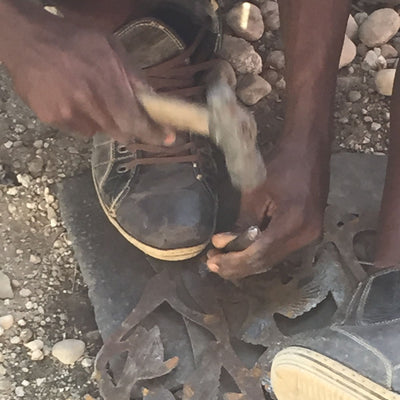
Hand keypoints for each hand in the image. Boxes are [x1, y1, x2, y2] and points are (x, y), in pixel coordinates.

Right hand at [4, 12, 173, 144]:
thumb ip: (135, 79)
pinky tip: (74, 99)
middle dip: (129, 127)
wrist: (27, 40)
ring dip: (104, 121)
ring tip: (92, 97)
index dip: (154, 135)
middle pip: (121, 134)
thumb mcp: (112, 50)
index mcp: (107, 86)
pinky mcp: (53, 120)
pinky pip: (79, 129)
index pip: (137, 122)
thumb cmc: (75, 40)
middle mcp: (89, 105)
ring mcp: (69, 115)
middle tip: (127, 113)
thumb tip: (154, 103)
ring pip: (99, 132)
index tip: (167, 139)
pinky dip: (84, 119)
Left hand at [207, 146, 327, 279]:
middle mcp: (305, 235)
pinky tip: (241, 251)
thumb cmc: (282, 163)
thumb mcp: (256, 190)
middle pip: (266, 261)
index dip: (233, 260)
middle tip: (212, 264)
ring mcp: (310, 235)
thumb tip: (223, 244)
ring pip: (273, 259)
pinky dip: (259, 253)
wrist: (310, 148)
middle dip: (237, 265)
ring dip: (246, 261)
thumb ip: (241, 221)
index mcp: (293, 222)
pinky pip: (279, 249)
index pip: (259, 253)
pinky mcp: (308, 232)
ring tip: (222, 259)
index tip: (212, 260)